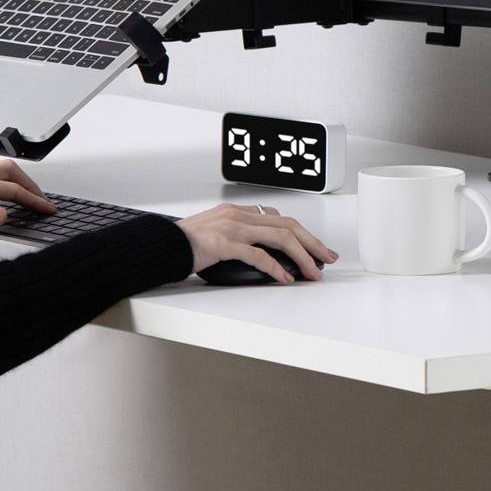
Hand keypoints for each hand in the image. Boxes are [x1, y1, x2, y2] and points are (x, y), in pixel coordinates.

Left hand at [0, 160, 51, 232]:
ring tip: (29, 196)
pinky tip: (4, 194)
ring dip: (19, 182)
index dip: (32, 200)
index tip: (46, 209)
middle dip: (31, 186)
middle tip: (43, 201)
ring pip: (1, 171)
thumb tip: (5, 215)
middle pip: (11, 172)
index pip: (11, 190)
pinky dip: (6, 183)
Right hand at [177, 202, 337, 282]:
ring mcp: (233, 228)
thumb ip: (237, 234)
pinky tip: (285, 278)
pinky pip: (259, 255)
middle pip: (288, 225)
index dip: (303, 233)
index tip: (315, 248)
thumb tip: (259, 249)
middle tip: (328, 258)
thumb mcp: (214, 231)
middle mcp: (239, 215)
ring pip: (280, 237)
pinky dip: (277, 267)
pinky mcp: (225, 244)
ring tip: (312, 273)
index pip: (279, 218)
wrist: (162, 245)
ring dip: (302, 256)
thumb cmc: (185, 243)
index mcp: (237, 211)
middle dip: (313, 243)